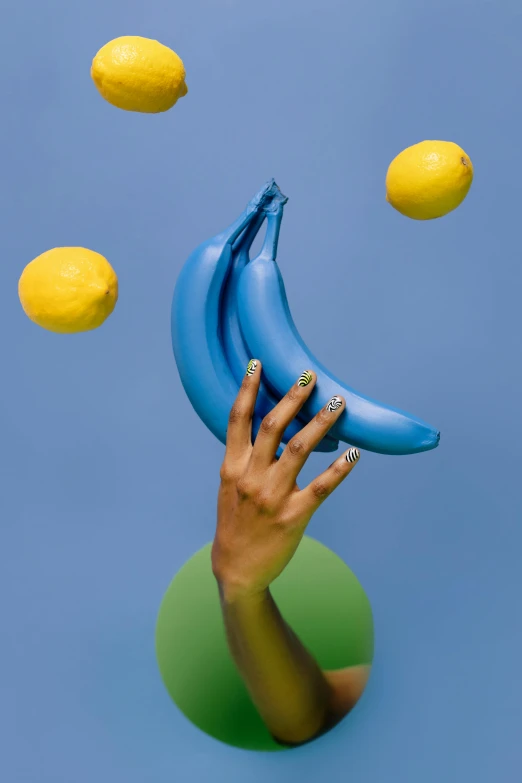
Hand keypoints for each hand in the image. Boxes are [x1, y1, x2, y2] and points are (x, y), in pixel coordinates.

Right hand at [211, 361, 360, 602]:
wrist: (236, 570)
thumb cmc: (235, 523)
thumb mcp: (231, 487)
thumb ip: (245, 458)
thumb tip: (267, 427)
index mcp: (232, 467)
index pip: (237, 420)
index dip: (247, 389)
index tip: (256, 364)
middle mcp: (251, 477)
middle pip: (272, 426)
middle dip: (292, 398)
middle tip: (309, 376)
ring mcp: (272, 496)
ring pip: (299, 449)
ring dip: (321, 423)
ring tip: (338, 404)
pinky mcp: (293, 515)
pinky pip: (321, 487)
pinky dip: (339, 469)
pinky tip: (354, 454)